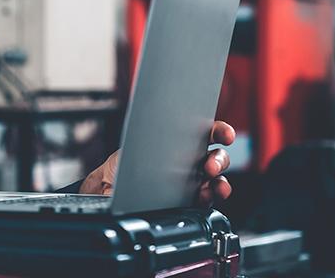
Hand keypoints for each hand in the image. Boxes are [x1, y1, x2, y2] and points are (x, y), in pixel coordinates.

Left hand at [79, 120, 235, 204]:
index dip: (221, 132)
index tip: (225, 135)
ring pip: (217, 181)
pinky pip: (206, 201)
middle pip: (218, 158)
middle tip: (209, 166)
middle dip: (219, 160)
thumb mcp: (135, 145)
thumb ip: (153, 140)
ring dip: (219, 183)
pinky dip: (209, 199)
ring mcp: (193, 182)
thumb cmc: (124, 161)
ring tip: (213, 184)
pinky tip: (203, 196)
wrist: (109, 186)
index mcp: (183, 141)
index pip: (209, 133)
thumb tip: (160, 139)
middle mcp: (192, 161)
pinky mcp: (188, 203)